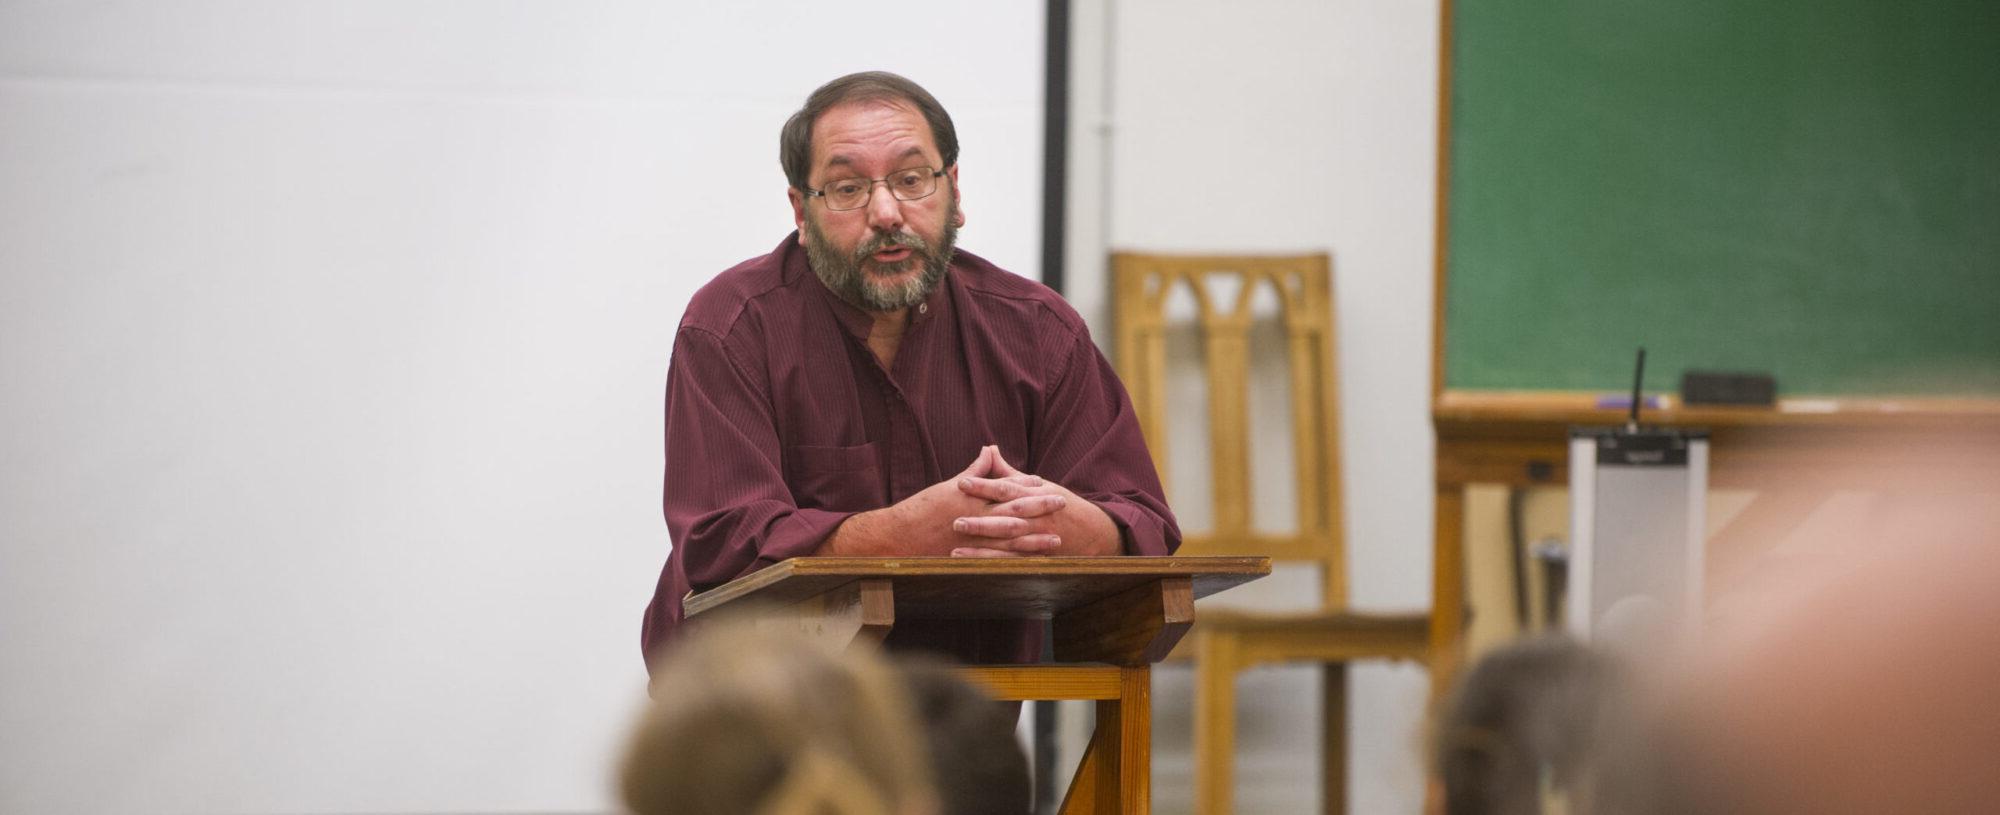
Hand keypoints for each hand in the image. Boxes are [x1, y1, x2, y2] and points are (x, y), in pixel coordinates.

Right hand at [818, 446, 1063, 555]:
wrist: (896, 539)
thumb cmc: (921, 510)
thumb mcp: (948, 486)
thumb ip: (974, 471)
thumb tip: (990, 450)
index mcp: (969, 498)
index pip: (1003, 489)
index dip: (1025, 487)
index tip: (1043, 483)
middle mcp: (974, 518)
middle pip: (1013, 512)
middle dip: (1039, 508)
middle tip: (1062, 503)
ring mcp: (973, 541)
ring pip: (1010, 540)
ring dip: (1035, 539)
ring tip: (1056, 539)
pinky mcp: (970, 559)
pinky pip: (998, 561)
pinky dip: (1017, 562)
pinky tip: (1033, 564)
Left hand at [949, 448, 1119, 557]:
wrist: (1093, 532)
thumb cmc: (1058, 503)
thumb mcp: (1038, 485)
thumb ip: (1009, 471)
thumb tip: (989, 450)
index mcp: (1036, 494)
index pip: (1006, 488)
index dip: (984, 486)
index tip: (961, 483)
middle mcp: (1037, 517)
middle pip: (1006, 518)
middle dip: (981, 521)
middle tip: (955, 521)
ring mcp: (1038, 539)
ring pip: (1008, 544)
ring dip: (982, 550)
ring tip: (956, 551)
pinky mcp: (1037, 556)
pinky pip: (1013, 562)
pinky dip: (993, 564)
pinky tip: (973, 567)